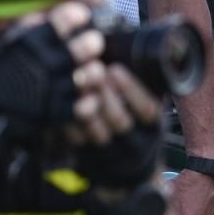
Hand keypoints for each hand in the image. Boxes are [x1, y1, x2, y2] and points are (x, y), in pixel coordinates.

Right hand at [0, 1, 98, 140]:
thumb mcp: (7, 38)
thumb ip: (34, 22)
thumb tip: (68, 4)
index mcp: (31, 41)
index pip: (67, 18)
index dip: (78, 15)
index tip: (80, 17)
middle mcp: (44, 63)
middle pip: (88, 44)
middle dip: (92, 41)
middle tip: (90, 43)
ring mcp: (53, 89)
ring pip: (94, 74)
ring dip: (94, 70)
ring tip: (87, 69)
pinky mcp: (56, 113)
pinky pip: (88, 103)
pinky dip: (89, 97)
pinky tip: (82, 93)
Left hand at [68, 60, 163, 190]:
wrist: (130, 170)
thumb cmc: (134, 123)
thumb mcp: (146, 106)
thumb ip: (140, 83)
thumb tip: (127, 43)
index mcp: (152, 125)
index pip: (147, 108)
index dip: (131, 89)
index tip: (115, 69)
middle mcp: (136, 142)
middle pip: (120, 119)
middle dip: (104, 94)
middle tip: (90, 73)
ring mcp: (112, 154)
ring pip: (97, 133)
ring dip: (84, 109)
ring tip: (74, 88)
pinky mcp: (91, 160)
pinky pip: (77, 143)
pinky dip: (68, 125)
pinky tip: (61, 108)